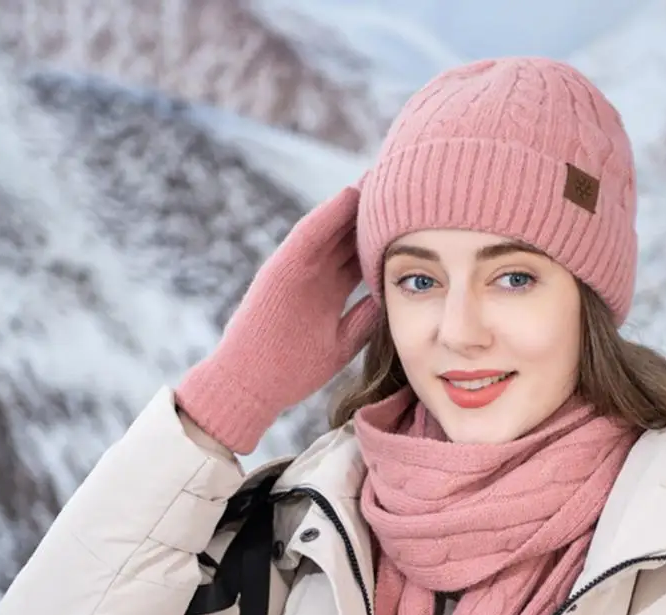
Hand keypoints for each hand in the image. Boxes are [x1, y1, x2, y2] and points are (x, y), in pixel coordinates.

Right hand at [176, 184, 378, 453]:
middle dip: (373, 212)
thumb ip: (364, 317)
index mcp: (327, 291)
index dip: (384, 236)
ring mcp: (295, 270)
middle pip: (348, 235)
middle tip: (405, 184)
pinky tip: (350, 194)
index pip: (361, 255)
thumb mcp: (341, 341)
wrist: (252, 387)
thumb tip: (393, 297)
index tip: (413, 218)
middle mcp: (312, 275)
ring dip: (354, 201)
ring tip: (381, 175)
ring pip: (330, 228)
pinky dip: (327, 215)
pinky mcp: (279, 270)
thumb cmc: (292, 371)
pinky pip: (306, 236)